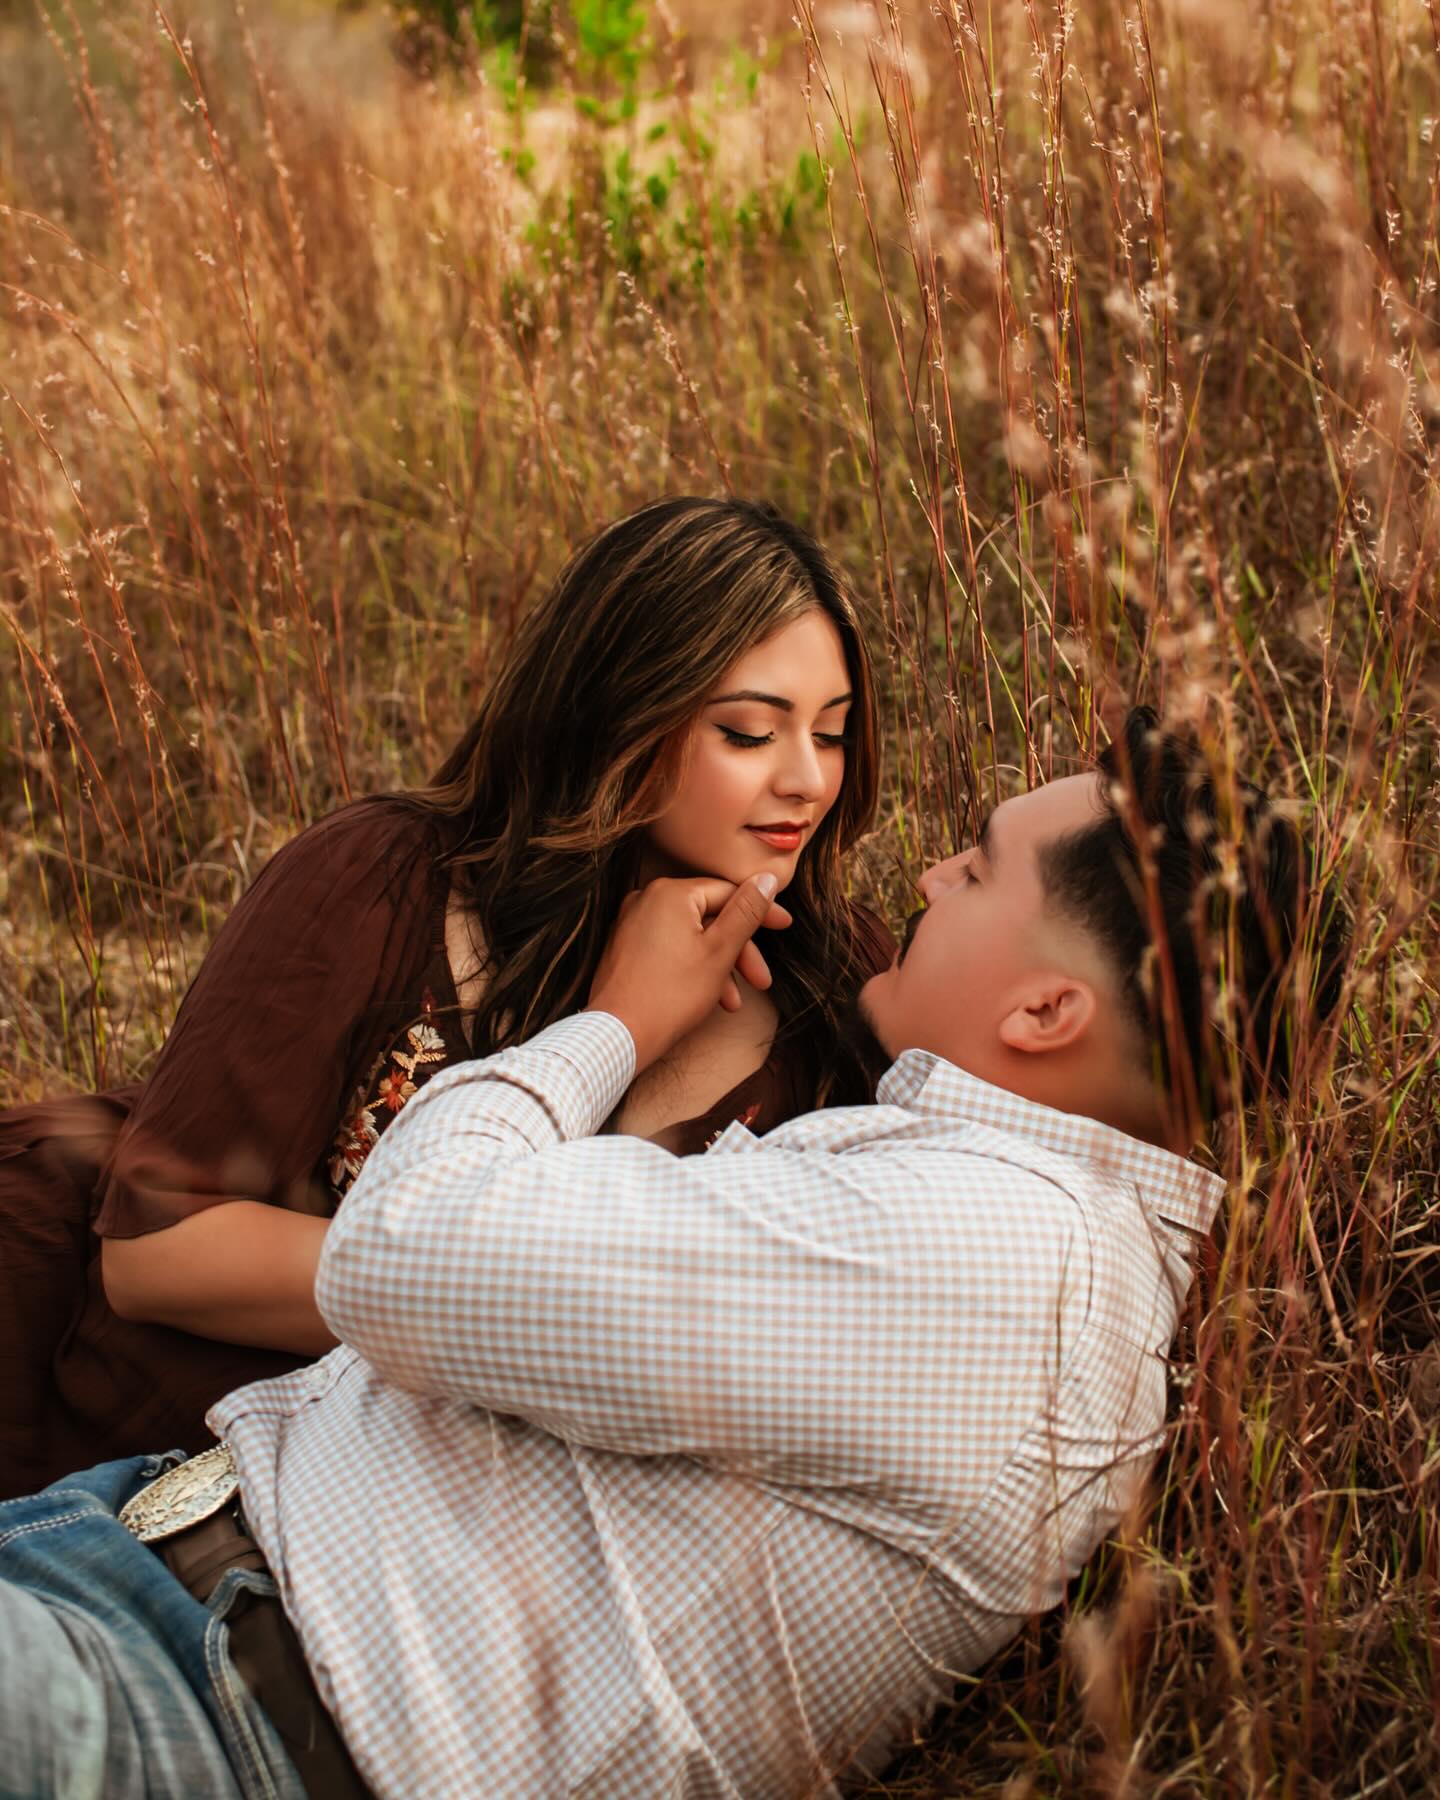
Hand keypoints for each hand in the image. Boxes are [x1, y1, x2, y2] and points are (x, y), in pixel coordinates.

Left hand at [586, 874, 791, 1071]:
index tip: (785, 925)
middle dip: (739, 951)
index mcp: (670, 892)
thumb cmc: (670, 996)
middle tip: (761, 979)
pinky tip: (709, 997)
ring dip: (719, 966)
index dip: (761, 910)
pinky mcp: (625, 947)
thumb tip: (767, 879)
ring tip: (733, 1000)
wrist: (617, 1035)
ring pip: (691, 936)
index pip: (728, 891)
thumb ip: (747, 911)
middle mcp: (646, 899)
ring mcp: (632, 923)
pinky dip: (693, 967)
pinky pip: (670, 947)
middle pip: (709, 916)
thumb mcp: (720, 951)